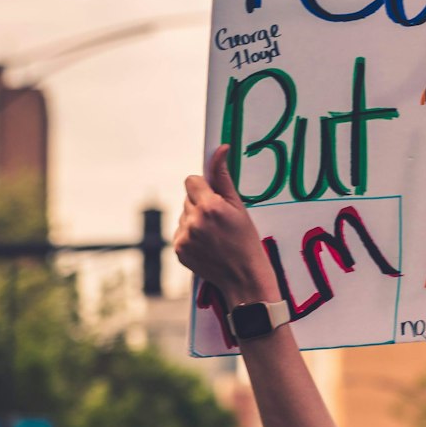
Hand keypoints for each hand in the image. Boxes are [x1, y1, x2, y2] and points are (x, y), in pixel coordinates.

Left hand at [174, 146, 279, 307]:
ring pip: (184, 215)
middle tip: (220, 220)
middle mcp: (193, 221)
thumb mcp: (239, 207)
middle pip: (188, 198)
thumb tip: (220, 148)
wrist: (243, 278)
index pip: (191, 181)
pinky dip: (191, 235)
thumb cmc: (246, 240)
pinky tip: (207, 245)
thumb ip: (224, 176)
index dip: (203, 186)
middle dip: (201, 204)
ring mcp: (184, 237)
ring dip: (195, 220)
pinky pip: (181, 232)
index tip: (215, 196)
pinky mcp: (179, 250)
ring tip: (215, 235)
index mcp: (209, 206)